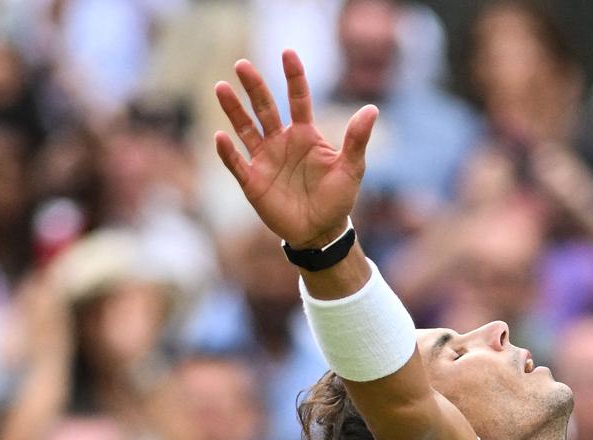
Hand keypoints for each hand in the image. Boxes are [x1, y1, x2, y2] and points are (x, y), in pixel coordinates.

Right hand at [214, 50, 378, 248]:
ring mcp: (265, 160)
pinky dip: (227, 152)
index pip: (298, 99)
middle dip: (254, 87)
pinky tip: (220, 136)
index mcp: (305, 135)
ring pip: (245, 129)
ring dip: (233, 110)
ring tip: (221, 87)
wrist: (320, 232)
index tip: (288, 53)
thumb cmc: (337, 198)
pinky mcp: (252, 182)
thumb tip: (371, 109)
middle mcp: (281, 142)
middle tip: (242, 65)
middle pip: (265, 108)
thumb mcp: (352, 168)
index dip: (293, 77)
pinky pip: (236, 163)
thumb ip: (357, 139)